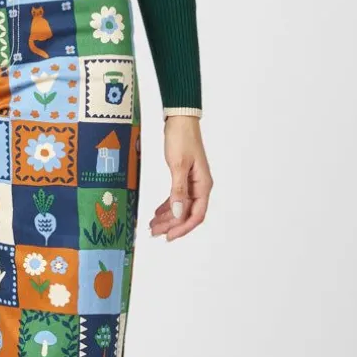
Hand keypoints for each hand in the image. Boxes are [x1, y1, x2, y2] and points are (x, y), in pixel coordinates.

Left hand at [149, 115, 211, 240]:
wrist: (180, 120)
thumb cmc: (181, 139)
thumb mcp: (178, 166)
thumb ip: (178, 191)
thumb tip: (177, 213)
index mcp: (203, 185)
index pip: (195, 215)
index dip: (182, 228)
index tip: (168, 236)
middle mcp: (200, 186)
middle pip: (187, 213)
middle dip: (171, 225)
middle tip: (154, 232)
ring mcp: (192, 182)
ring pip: (181, 207)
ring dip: (168, 217)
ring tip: (152, 225)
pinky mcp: (184, 177)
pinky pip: (177, 197)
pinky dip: (167, 206)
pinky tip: (157, 212)